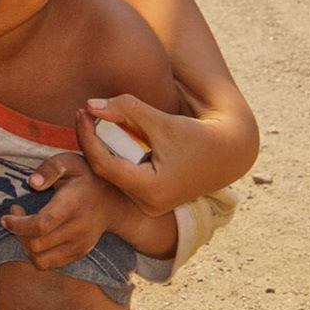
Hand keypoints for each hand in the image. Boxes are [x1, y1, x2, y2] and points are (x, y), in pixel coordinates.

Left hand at [1, 152, 129, 270]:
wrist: (114, 199)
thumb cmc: (86, 177)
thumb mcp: (69, 162)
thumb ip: (50, 168)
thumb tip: (32, 183)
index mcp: (74, 205)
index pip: (42, 225)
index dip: (18, 225)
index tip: (7, 216)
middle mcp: (79, 229)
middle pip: (37, 244)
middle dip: (17, 232)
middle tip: (16, 214)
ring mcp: (80, 245)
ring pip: (41, 260)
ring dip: (24, 246)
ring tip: (24, 227)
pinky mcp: (79, 253)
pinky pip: (50, 264)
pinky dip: (36, 253)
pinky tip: (36, 235)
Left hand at [70, 93, 238, 217]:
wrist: (228, 153)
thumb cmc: (198, 136)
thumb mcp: (161, 121)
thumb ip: (126, 110)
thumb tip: (90, 104)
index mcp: (151, 190)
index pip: (104, 164)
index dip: (87, 136)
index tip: (81, 111)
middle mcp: (148, 204)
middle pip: (105, 171)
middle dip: (91, 141)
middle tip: (84, 113)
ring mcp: (149, 205)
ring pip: (112, 175)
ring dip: (102, 148)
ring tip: (95, 120)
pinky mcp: (150, 199)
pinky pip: (123, 177)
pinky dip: (115, 155)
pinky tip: (111, 135)